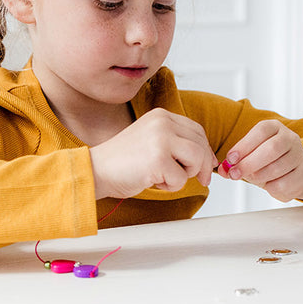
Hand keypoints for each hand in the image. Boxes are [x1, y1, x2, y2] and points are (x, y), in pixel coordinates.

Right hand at [89, 108, 217, 198]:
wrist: (95, 171)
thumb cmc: (122, 161)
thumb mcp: (152, 140)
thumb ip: (176, 143)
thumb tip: (207, 158)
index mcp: (161, 116)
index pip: (197, 130)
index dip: (205, 149)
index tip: (207, 165)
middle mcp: (163, 123)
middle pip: (200, 144)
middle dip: (201, 166)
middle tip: (200, 180)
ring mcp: (161, 139)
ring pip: (196, 159)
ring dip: (185, 175)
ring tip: (164, 176)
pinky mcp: (158, 159)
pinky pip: (181, 179)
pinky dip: (170, 187)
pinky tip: (152, 181)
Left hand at [217, 120, 302, 201]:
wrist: (290, 170)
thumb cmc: (265, 159)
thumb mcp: (249, 154)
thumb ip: (234, 161)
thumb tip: (223, 170)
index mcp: (274, 127)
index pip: (261, 131)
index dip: (244, 145)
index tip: (230, 159)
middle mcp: (290, 138)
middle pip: (272, 148)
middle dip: (250, 163)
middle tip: (235, 174)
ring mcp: (298, 156)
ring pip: (277, 167)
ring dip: (258, 176)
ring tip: (251, 178)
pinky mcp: (302, 175)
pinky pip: (283, 184)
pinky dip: (270, 187)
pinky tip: (267, 184)